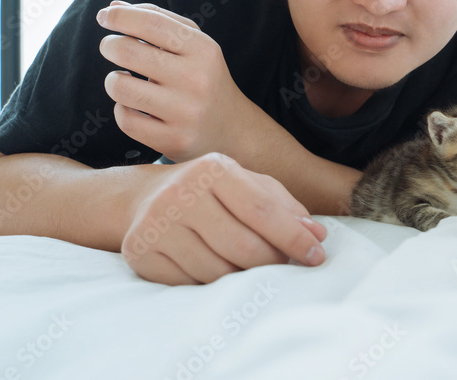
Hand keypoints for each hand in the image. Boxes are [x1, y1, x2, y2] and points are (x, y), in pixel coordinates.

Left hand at [97, 0, 256, 161]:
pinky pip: (126, 119)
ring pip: (120, 87)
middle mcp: (197, 79)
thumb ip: (158, 21)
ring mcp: (185, 112)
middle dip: (110, 46)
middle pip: (128, 51)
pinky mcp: (173, 140)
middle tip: (112, 48)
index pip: (151, 23)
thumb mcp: (195, 46)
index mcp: (204, 50)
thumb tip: (113, 8)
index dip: (120, 17)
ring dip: (114, 81)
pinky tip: (136, 107)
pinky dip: (123, 110)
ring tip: (125, 80)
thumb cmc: (205, 79)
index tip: (104, 17)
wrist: (233, 131)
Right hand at [124, 152, 327, 284]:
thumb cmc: (209, 192)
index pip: (262, 211)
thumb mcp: (247, 185)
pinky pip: (190, 285)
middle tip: (283, 265)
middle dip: (271, 262)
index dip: (294, 238)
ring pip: (217, 272)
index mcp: (213, 169)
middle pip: (242, 247)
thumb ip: (284, 207)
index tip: (316, 256)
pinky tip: (214, 269)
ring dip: (242, 277)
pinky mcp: (139, 253)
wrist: (143, 198)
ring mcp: (156, 224)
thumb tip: (317, 234)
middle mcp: (181, 193)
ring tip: (248, 267)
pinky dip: (210, 285)